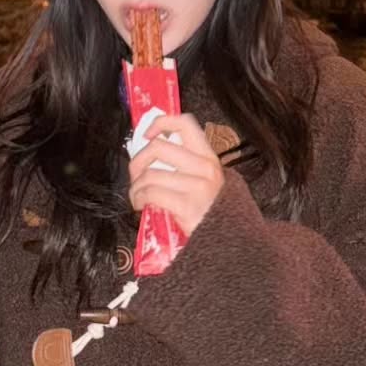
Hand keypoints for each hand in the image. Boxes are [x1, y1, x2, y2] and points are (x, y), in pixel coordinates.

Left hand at [127, 113, 225, 239]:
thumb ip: (186, 167)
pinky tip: (141, 205)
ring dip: (135, 186)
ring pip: (150, 174)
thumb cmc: (214, 214)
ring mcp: (197, 186)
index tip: (146, 134)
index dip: (161, 122)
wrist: (230, 243)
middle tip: (136, 174)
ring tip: (137, 196)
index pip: (185, 124)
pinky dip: (138, 198)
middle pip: (158, 147)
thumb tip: (152, 156)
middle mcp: (205, 168)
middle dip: (138, 160)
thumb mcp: (207, 183)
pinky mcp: (187, 206)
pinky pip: (151, 193)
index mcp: (209, 158)